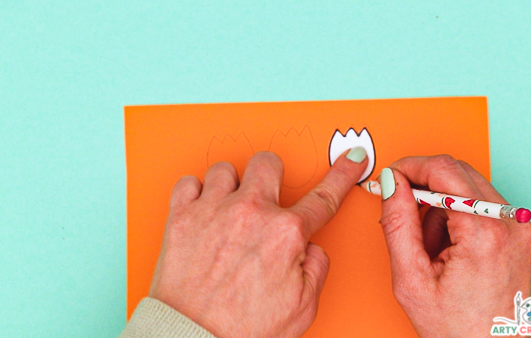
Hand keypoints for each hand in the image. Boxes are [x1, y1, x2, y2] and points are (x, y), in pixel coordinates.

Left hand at [149, 149, 367, 337]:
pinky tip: (203, 209)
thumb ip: (316, 267)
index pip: (323, 197)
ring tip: (229, 210)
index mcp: (284, 234)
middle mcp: (250, 213)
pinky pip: (188, 182)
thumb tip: (310, 247)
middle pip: (267, 162)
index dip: (341, 175)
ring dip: (230, 186)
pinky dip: (195, 192)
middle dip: (271, 176)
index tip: (350, 159)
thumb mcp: (302, 307)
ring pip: (225, 169)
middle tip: (266, 196)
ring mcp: (213, 211)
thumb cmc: (242, 329)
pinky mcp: (180, 217)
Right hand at [380, 155, 530, 336]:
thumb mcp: (412, 280)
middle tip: (403, 212)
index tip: (392, 176)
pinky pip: (484, 206)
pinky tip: (450, 248)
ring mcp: (520, 229)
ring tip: (432, 247)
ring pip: (469, 188)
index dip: (410, 166)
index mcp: (485, 233)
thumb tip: (392, 185)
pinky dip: (459, 217)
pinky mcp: (521, 235)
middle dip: (424, 188)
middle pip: (457, 174)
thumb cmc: (460, 331)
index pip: (444, 170)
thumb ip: (398, 224)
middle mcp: (511, 224)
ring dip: (441, 206)